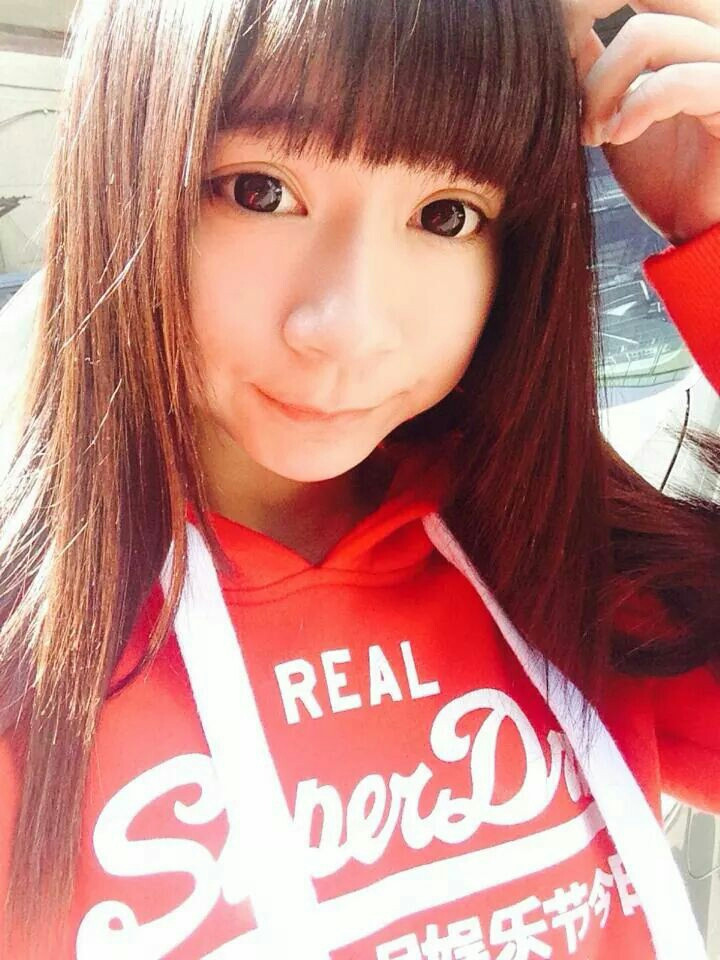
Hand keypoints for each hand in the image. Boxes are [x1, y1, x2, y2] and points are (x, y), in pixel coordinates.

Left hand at [563, 0, 719, 243]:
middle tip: (576, 104)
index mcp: (692, 28)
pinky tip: (617, 136)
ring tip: (593, 133)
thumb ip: (599, 73)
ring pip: (648, 35)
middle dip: (593, 55)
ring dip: (603, 88)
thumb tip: (570, 31)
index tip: (563, 72)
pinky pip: (677, 81)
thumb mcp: (619, 117)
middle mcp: (716, 33)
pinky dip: (636, 108)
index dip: (590, 16)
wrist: (700, 232)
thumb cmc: (668, 178)